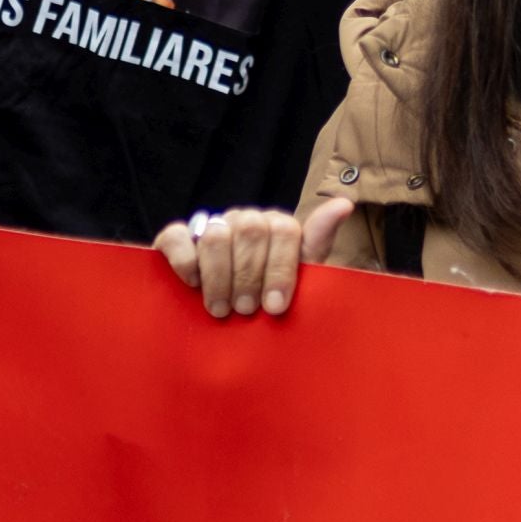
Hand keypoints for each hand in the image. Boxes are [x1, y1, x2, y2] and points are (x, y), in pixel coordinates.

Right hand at [153, 199, 355, 317]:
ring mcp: (210, 225)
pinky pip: (177, 237)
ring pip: (215, 236)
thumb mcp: (300, 279)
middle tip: (246, 310)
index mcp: (276, 226)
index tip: (275, 307)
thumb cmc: (268, 300)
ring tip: (221, 308)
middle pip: (250, 231)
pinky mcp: (176, 236)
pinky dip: (186, 263)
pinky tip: (194, 285)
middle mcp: (244, 220)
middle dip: (248, 277)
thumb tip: (344, 203)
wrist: (227, 317)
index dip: (279, 270)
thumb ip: (317, 244)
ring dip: (219, 278)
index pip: (284, 229)